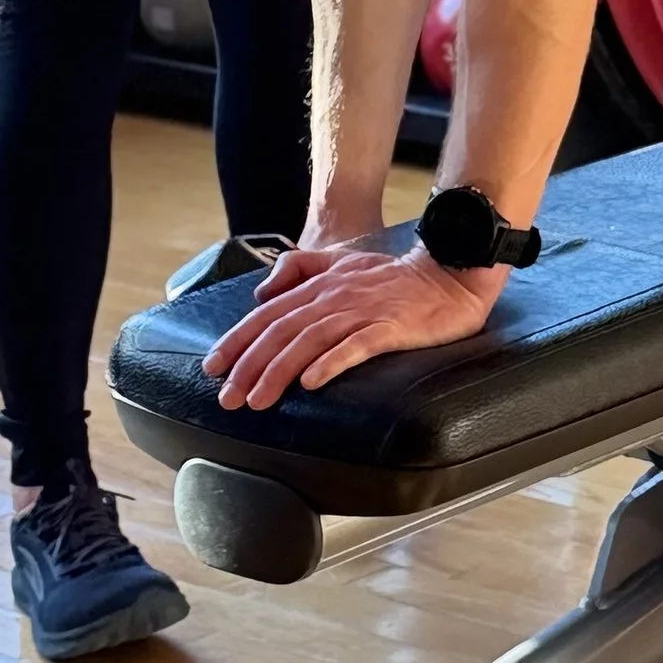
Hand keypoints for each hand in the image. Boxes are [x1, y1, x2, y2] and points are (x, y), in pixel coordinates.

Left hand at [202, 243, 505, 408]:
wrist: (449, 272)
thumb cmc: (396, 276)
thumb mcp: (343, 262)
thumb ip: (301, 269)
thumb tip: (262, 293)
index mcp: (320, 285)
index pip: (267, 313)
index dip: (237, 340)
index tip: (212, 367)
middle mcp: (334, 296)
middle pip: (281, 330)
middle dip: (249, 365)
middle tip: (227, 398)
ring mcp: (362, 310)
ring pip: (309, 341)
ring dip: (278, 371)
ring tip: (258, 400)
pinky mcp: (390, 326)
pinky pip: (356, 345)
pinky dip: (331, 363)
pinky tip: (312, 383)